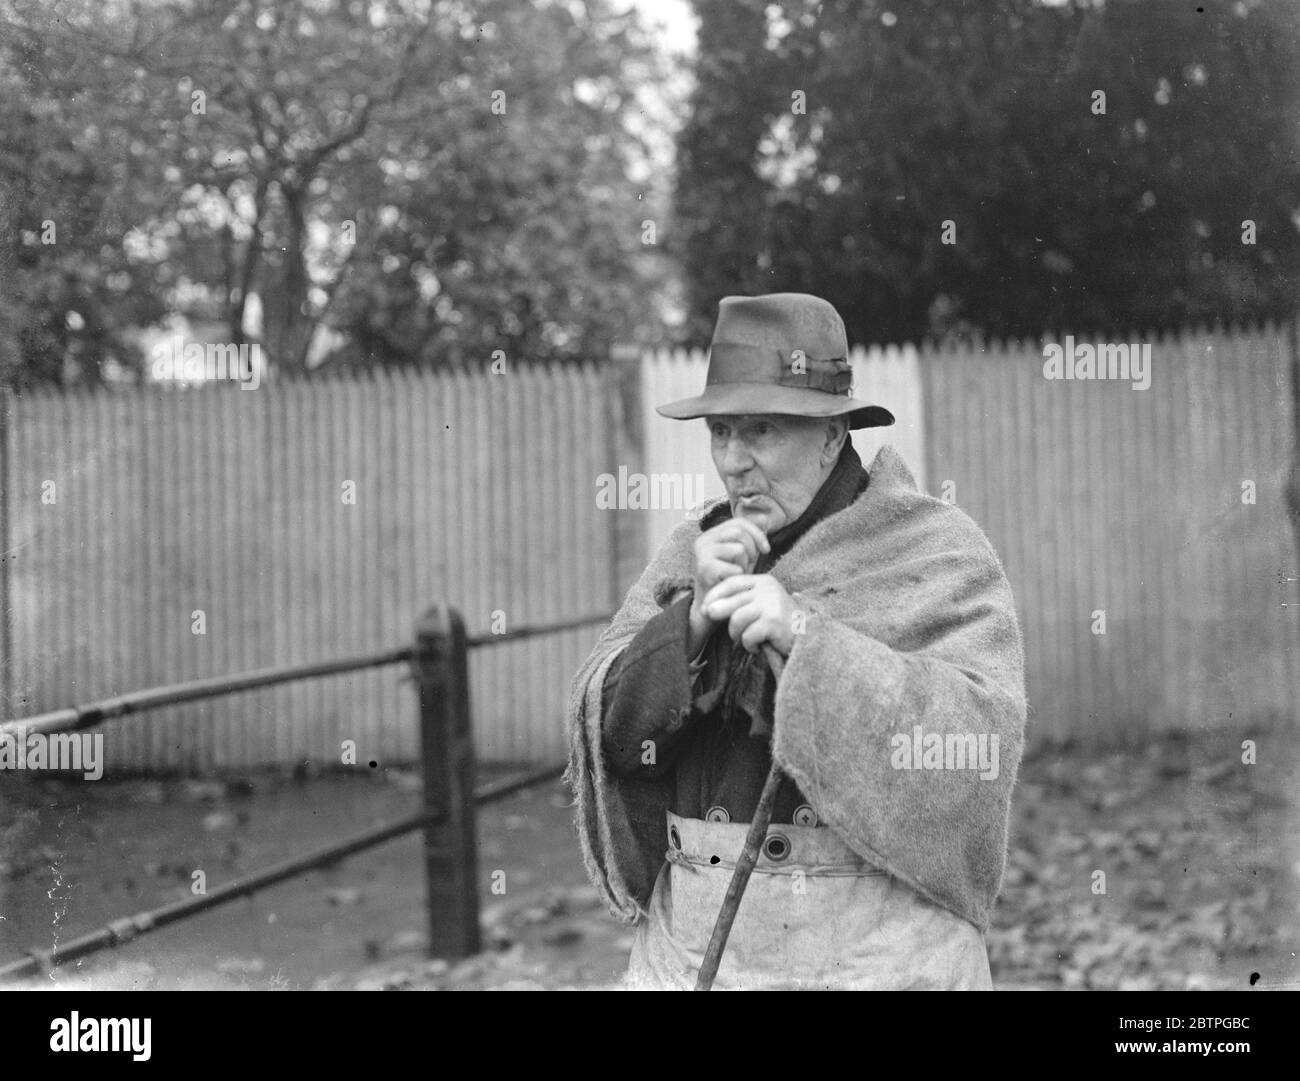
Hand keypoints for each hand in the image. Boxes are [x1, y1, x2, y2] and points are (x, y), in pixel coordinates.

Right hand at [688, 518, 770, 653]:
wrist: (711, 606)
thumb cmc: (728, 579)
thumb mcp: (741, 555)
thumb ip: (749, 538)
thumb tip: (766, 519)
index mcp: (711, 534)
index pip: (739, 522)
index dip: (757, 533)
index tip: (766, 549)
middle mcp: (703, 540)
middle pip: (739, 532)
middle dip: (752, 549)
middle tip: (749, 565)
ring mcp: (701, 553)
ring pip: (739, 548)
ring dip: (745, 564)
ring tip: (737, 574)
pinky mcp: (704, 569)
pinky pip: (735, 567)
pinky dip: (739, 577)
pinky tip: (731, 582)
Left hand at [700, 574, 796, 656]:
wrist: (808, 638)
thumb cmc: (779, 623)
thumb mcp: (760, 604)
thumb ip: (738, 601)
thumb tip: (707, 608)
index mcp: (763, 581)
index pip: (732, 582)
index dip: (715, 594)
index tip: (704, 606)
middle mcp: (768, 590)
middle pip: (731, 601)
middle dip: (718, 613)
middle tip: (712, 619)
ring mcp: (771, 605)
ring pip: (736, 619)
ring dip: (736, 634)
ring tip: (744, 638)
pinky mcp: (773, 622)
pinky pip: (747, 635)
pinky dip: (748, 644)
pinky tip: (756, 646)